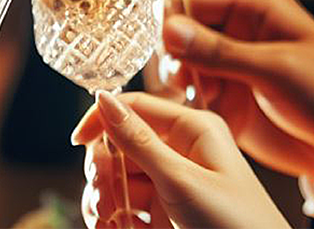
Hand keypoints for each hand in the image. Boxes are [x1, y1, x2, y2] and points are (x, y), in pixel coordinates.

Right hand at [72, 92, 288, 228]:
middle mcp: (181, 150)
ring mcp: (173, 182)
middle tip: (101, 196)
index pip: (134, 106)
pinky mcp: (168, 211)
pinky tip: (111, 228)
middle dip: (103, 171)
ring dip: (104, 198)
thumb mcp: (181, 180)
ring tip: (107, 221)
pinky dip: (114, 217)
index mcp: (192, 129)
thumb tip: (103, 98)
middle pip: (120, 146)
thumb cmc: (237, 224)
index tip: (76, 142)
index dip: (102, 121)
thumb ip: (138, 140)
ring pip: (119, 178)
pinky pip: (128, 205)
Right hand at [162, 0, 313, 187]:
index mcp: (255, 9)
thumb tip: (170, 29)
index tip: (166, 49)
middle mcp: (238, 34)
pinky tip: (202, 113)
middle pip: (181, 34)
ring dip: (181, 82)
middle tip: (184, 79)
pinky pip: (193, 95)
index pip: (194, 2)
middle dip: (175, 56)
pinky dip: (189, 104)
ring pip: (182, 66)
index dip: (173, 22)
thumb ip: (220, 51)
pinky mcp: (229, 99)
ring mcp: (232, 68)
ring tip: (198, 97)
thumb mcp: (277, 70)